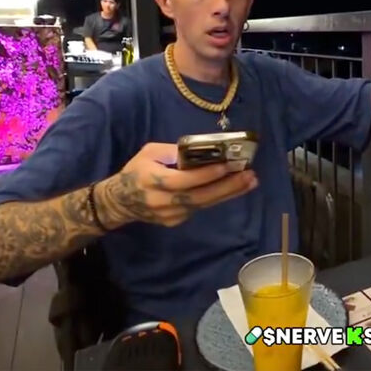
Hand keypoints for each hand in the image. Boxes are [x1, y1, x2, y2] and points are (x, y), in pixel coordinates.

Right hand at [95, 142, 257, 227]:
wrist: (120, 202)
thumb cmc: (135, 171)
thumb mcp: (148, 152)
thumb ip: (172, 151)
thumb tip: (199, 149)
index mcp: (153, 181)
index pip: (184, 180)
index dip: (206, 175)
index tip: (227, 166)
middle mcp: (163, 201)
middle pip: (200, 196)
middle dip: (227, 186)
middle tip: (250, 176)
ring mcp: (170, 215)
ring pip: (204, 204)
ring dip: (228, 193)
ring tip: (249, 182)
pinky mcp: (176, 221)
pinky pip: (200, 208)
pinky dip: (217, 198)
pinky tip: (233, 188)